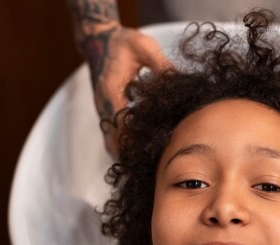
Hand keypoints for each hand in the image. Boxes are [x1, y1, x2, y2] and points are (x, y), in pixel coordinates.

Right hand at [84, 25, 171, 158]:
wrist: (100, 41)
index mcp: (111, 89)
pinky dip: (124, 149)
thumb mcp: (144, 46)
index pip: (122, 121)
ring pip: (111, 143)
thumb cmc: (123, 43)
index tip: (156, 147)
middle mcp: (103, 104)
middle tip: (154, 166)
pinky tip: (141, 157)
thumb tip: (180, 81)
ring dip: (127, 155)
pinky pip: (112, 138)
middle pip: (114, 140)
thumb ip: (161, 64)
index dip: (137, 137)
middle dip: (133, 154)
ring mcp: (102, 111)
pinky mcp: (105, 114)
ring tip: (148, 168)